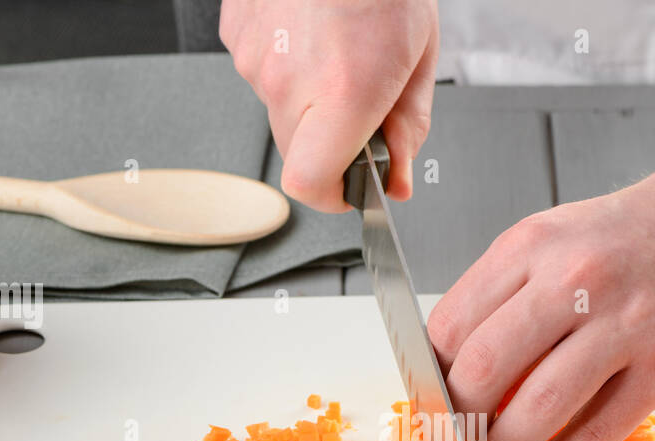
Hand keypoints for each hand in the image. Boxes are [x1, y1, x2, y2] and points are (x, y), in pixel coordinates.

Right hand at [220, 0, 437, 211]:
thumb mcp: (419, 58)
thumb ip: (408, 129)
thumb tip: (396, 180)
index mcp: (343, 95)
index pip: (310, 184)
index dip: (331, 195)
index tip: (350, 187)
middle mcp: (290, 82)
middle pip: (297, 152)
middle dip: (328, 143)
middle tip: (359, 102)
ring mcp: (254, 57)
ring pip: (278, 110)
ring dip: (306, 99)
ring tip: (337, 50)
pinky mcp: (236, 34)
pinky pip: (259, 72)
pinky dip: (284, 64)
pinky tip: (310, 32)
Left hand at [427, 158, 654, 440]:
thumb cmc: (638, 234)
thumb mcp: (556, 237)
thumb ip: (507, 295)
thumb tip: (455, 372)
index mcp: (531, 245)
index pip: (449, 329)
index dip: (432, 380)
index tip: (434, 405)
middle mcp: (574, 281)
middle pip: (482, 373)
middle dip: (460, 422)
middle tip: (462, 440)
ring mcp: (623, 326)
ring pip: (535, 413)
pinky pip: (594, 437)